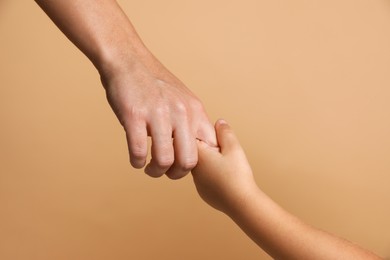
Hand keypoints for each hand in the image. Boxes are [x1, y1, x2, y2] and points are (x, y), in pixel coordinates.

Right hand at [101, 52, 216, 178]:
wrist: (128, 59)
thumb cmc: (154, 82)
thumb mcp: (182, 99)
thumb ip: (191, 122)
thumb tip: (199, 149)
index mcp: (195, 110)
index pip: (209, 148)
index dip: (199, 164)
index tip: (186, 165)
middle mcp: (181, 113)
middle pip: (189, 161)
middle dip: (177, 174)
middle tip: (167, 172)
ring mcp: (158, 114)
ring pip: (164, 160)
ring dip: (156, 171)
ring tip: (149, 168)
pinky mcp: (135, 116)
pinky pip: (139, 152)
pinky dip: (137, 162)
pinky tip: (136, 159)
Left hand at [191, 120, 257, 213]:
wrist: (242, 204)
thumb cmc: (237, 175)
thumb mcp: (234, 148)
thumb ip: (225, 133)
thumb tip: (218, 122)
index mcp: (197, 156)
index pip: (189, 138)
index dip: (201, 134)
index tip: (211, 135)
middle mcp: (193, 170)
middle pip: (195, 152)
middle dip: (207, 148)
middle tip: (222, 149)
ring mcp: (198, 183)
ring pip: (201, 166)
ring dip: (210, 162)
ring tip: (227, 164)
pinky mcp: (204, 193)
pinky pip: (206, 179)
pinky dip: (213, 175)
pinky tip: (226, 176)